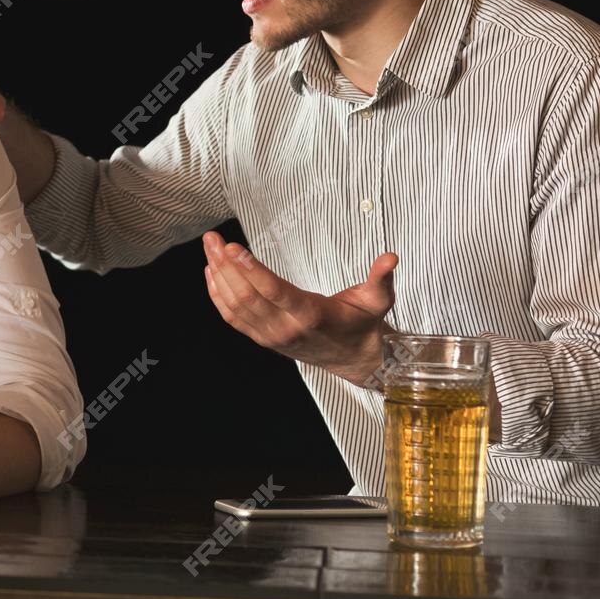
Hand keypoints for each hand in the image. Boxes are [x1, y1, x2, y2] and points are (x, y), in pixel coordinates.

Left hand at [201, 230, 397, 387]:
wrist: (355, 358)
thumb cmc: (363, 323)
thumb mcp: (378, 300)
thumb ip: (381, 278)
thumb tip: (390, 257)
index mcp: (310, 315)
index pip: (273, 292)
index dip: (250, 269)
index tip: (233, 248)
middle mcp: (286, 328)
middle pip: (246, 296)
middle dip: (225, 265)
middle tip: (213, 239)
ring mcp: (271, 336)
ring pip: (234, 306)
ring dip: (218, 275)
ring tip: (209, 248)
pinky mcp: (262, 338)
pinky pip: (232, 318)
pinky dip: (217, 295)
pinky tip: (211, 272)